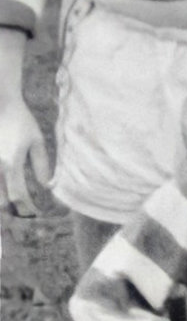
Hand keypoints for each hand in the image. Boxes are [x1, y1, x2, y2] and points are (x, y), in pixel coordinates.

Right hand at [0, 94, 46, 218]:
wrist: (0, 104)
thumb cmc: (20, 121)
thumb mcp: (37, 141)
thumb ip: (42, 165)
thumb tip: (47, 187)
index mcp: (11, 162)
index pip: (18, 195)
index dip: (27, 208)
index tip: (36, 213)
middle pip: (0, 200)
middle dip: (11, 211)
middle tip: (24, 216)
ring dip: (1, 204)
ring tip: (12, 212)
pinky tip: (5, 192)